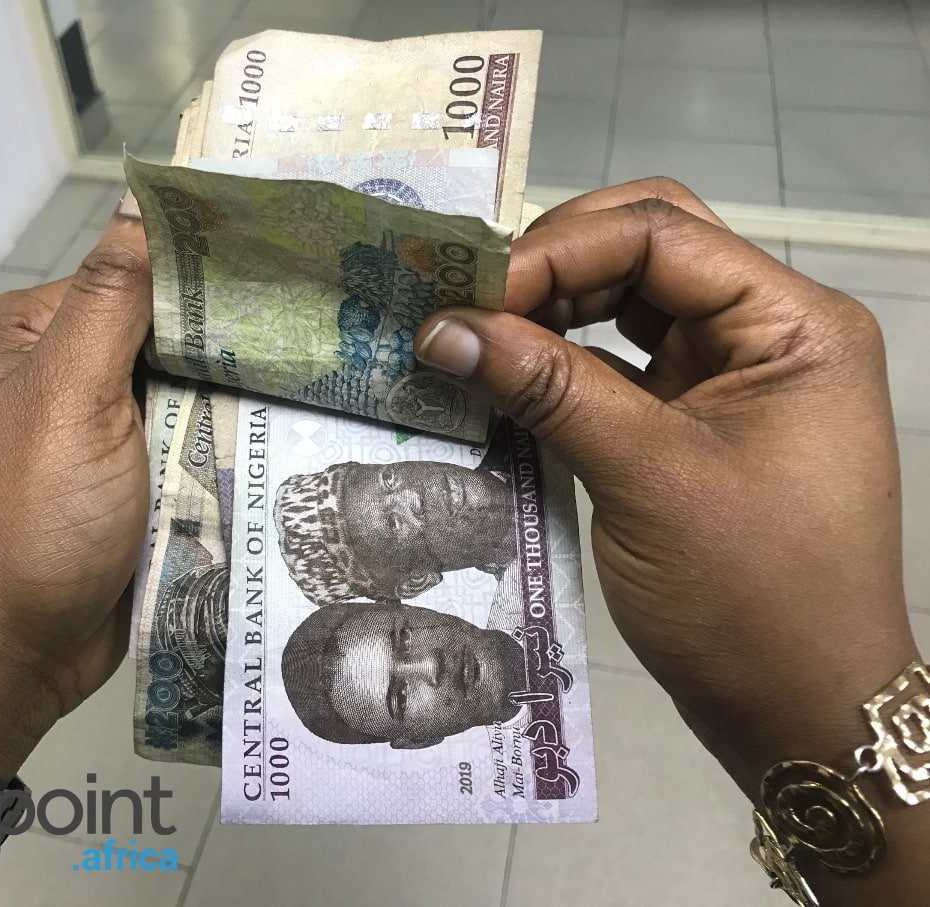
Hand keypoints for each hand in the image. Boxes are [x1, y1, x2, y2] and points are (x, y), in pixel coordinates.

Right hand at [413, 179, 917, 796]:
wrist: (800, 708)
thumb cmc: (748, 594)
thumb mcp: (644, 478)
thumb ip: (545, 387)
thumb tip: (440, 327)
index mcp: (791, 323)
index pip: (660, 234)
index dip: (556, 251)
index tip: (469, 298)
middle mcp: (768, 331)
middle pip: (648, 250)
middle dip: (552, 268)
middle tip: (467, 306)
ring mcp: (735, 378)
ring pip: (630, 303)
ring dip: (551, 314)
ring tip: (473, 337)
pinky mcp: (699, 424)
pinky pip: (623, 366)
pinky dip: (563, 366)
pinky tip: (505, 378)